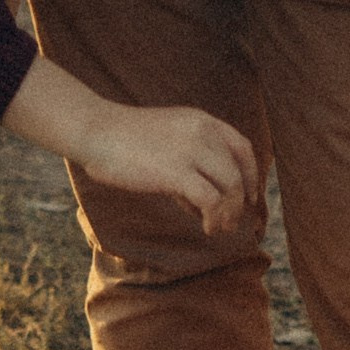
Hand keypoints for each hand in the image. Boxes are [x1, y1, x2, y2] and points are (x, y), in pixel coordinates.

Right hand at [69, 100, 260, 234]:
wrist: (97, 131)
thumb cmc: (125, 140)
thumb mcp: (168, 139)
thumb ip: (189, 162)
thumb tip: (204, 203)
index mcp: (202, 120)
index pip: (243, 147)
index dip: (252, 175)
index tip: (250, 197)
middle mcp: (203, 132)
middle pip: (239, 171)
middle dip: (241, 201)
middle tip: (233, 222)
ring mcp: (192, 150)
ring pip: (230, 186)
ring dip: (229, 213)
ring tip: (218, 229)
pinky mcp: (177, 172)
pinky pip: (211, 200)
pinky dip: (214, 217)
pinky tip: (207, 228)